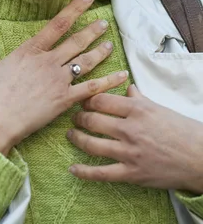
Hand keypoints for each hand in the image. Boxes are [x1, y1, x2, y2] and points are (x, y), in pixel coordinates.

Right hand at [0, 0, 128, 155]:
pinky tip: (121, 75)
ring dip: (100, 51)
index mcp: (31, 50)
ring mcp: (58, 80)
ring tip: (111, 43)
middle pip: (76, 41)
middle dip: (93, 30)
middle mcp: (48, 61)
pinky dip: (109, 81)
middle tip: (104, 22)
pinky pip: (92, 88)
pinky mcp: (65, 100)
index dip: (75, 9)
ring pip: (86, 61)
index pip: (58, 24)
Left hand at [68, 85, 202, 192]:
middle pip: (93, 120)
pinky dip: (84, 172)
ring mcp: (129, 152)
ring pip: (92, 144)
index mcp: (137, 109)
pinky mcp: (131, 173)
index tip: (83, 101)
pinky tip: (73, 169)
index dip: (87, 100)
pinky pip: (101, 173)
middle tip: (75, 117)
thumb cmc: (180, 130)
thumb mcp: (158, 107)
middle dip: (79, 117)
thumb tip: (127, 86)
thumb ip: (138, 98)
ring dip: (76, 138)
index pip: (101, 100)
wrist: (199, 157)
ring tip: (71, 134)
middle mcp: (130, 129)